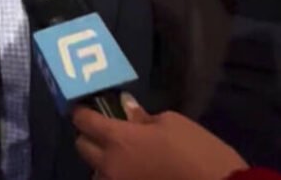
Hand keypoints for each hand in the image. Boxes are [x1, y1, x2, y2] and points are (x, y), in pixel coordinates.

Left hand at [73, 93, 246, 179]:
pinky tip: (133, 173)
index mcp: (119, 140)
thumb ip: (142, 117)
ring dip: (102, 162)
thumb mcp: (173, 124)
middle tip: (105, 131)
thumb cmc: (199, 152)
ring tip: (121, 157)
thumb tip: (126, 109)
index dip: (82, 112)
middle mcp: (110, 165)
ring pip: (95, 172)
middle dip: (89, 136)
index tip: (85, 107)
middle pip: (82, 146)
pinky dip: (115, 177)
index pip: (85, 121)